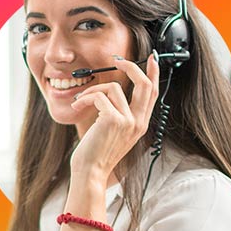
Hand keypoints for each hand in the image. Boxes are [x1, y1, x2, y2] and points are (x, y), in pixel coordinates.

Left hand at [69, 52, 159, 179]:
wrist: (90, 172)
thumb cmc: (96, 154)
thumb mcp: (113, 132)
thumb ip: (118, 114)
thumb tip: (111, 92)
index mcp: (140, 124)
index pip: (153, 93)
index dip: (153, 73)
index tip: (152, 58)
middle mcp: (138, 122)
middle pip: (144, 84)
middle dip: (131, 67)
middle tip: (117, 60)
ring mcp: (128, 121)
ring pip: (113, 87)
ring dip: (92, 90)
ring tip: (80, 101)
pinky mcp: (113, 120)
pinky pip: (99, 96)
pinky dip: (85, 98)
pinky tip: (77, 107)